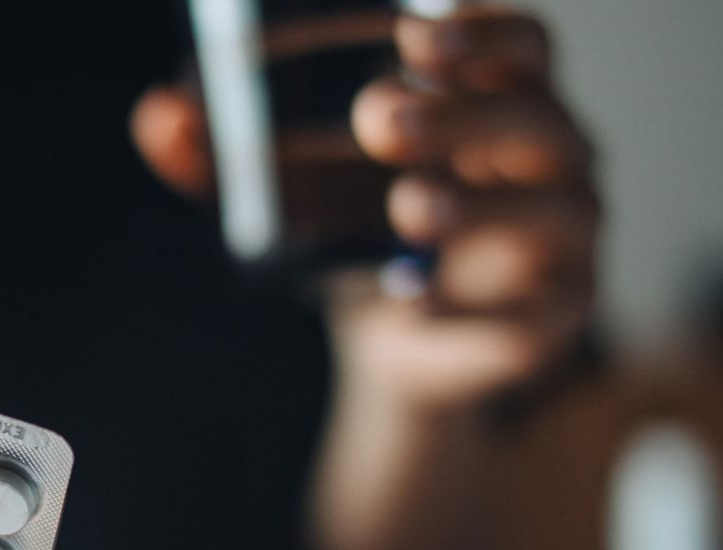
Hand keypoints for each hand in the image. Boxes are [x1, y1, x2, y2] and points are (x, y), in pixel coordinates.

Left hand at [133, 6, 599, 410]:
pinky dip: (468, 307)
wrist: (397, 345)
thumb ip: (224, 153)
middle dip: (460, 113)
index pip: (521, 44)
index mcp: (500, 101)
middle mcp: (550, 158)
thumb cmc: (365, 231)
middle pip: (534, 114)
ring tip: (409, 207)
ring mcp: (564, 238)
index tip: (414, 34)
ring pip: (555, 207)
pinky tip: (409, 302)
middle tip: (378, 118)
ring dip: (481, 203)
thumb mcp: (296, 187)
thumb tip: (158, 117)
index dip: (481, 32)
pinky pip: (531, 312)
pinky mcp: (552, 316)